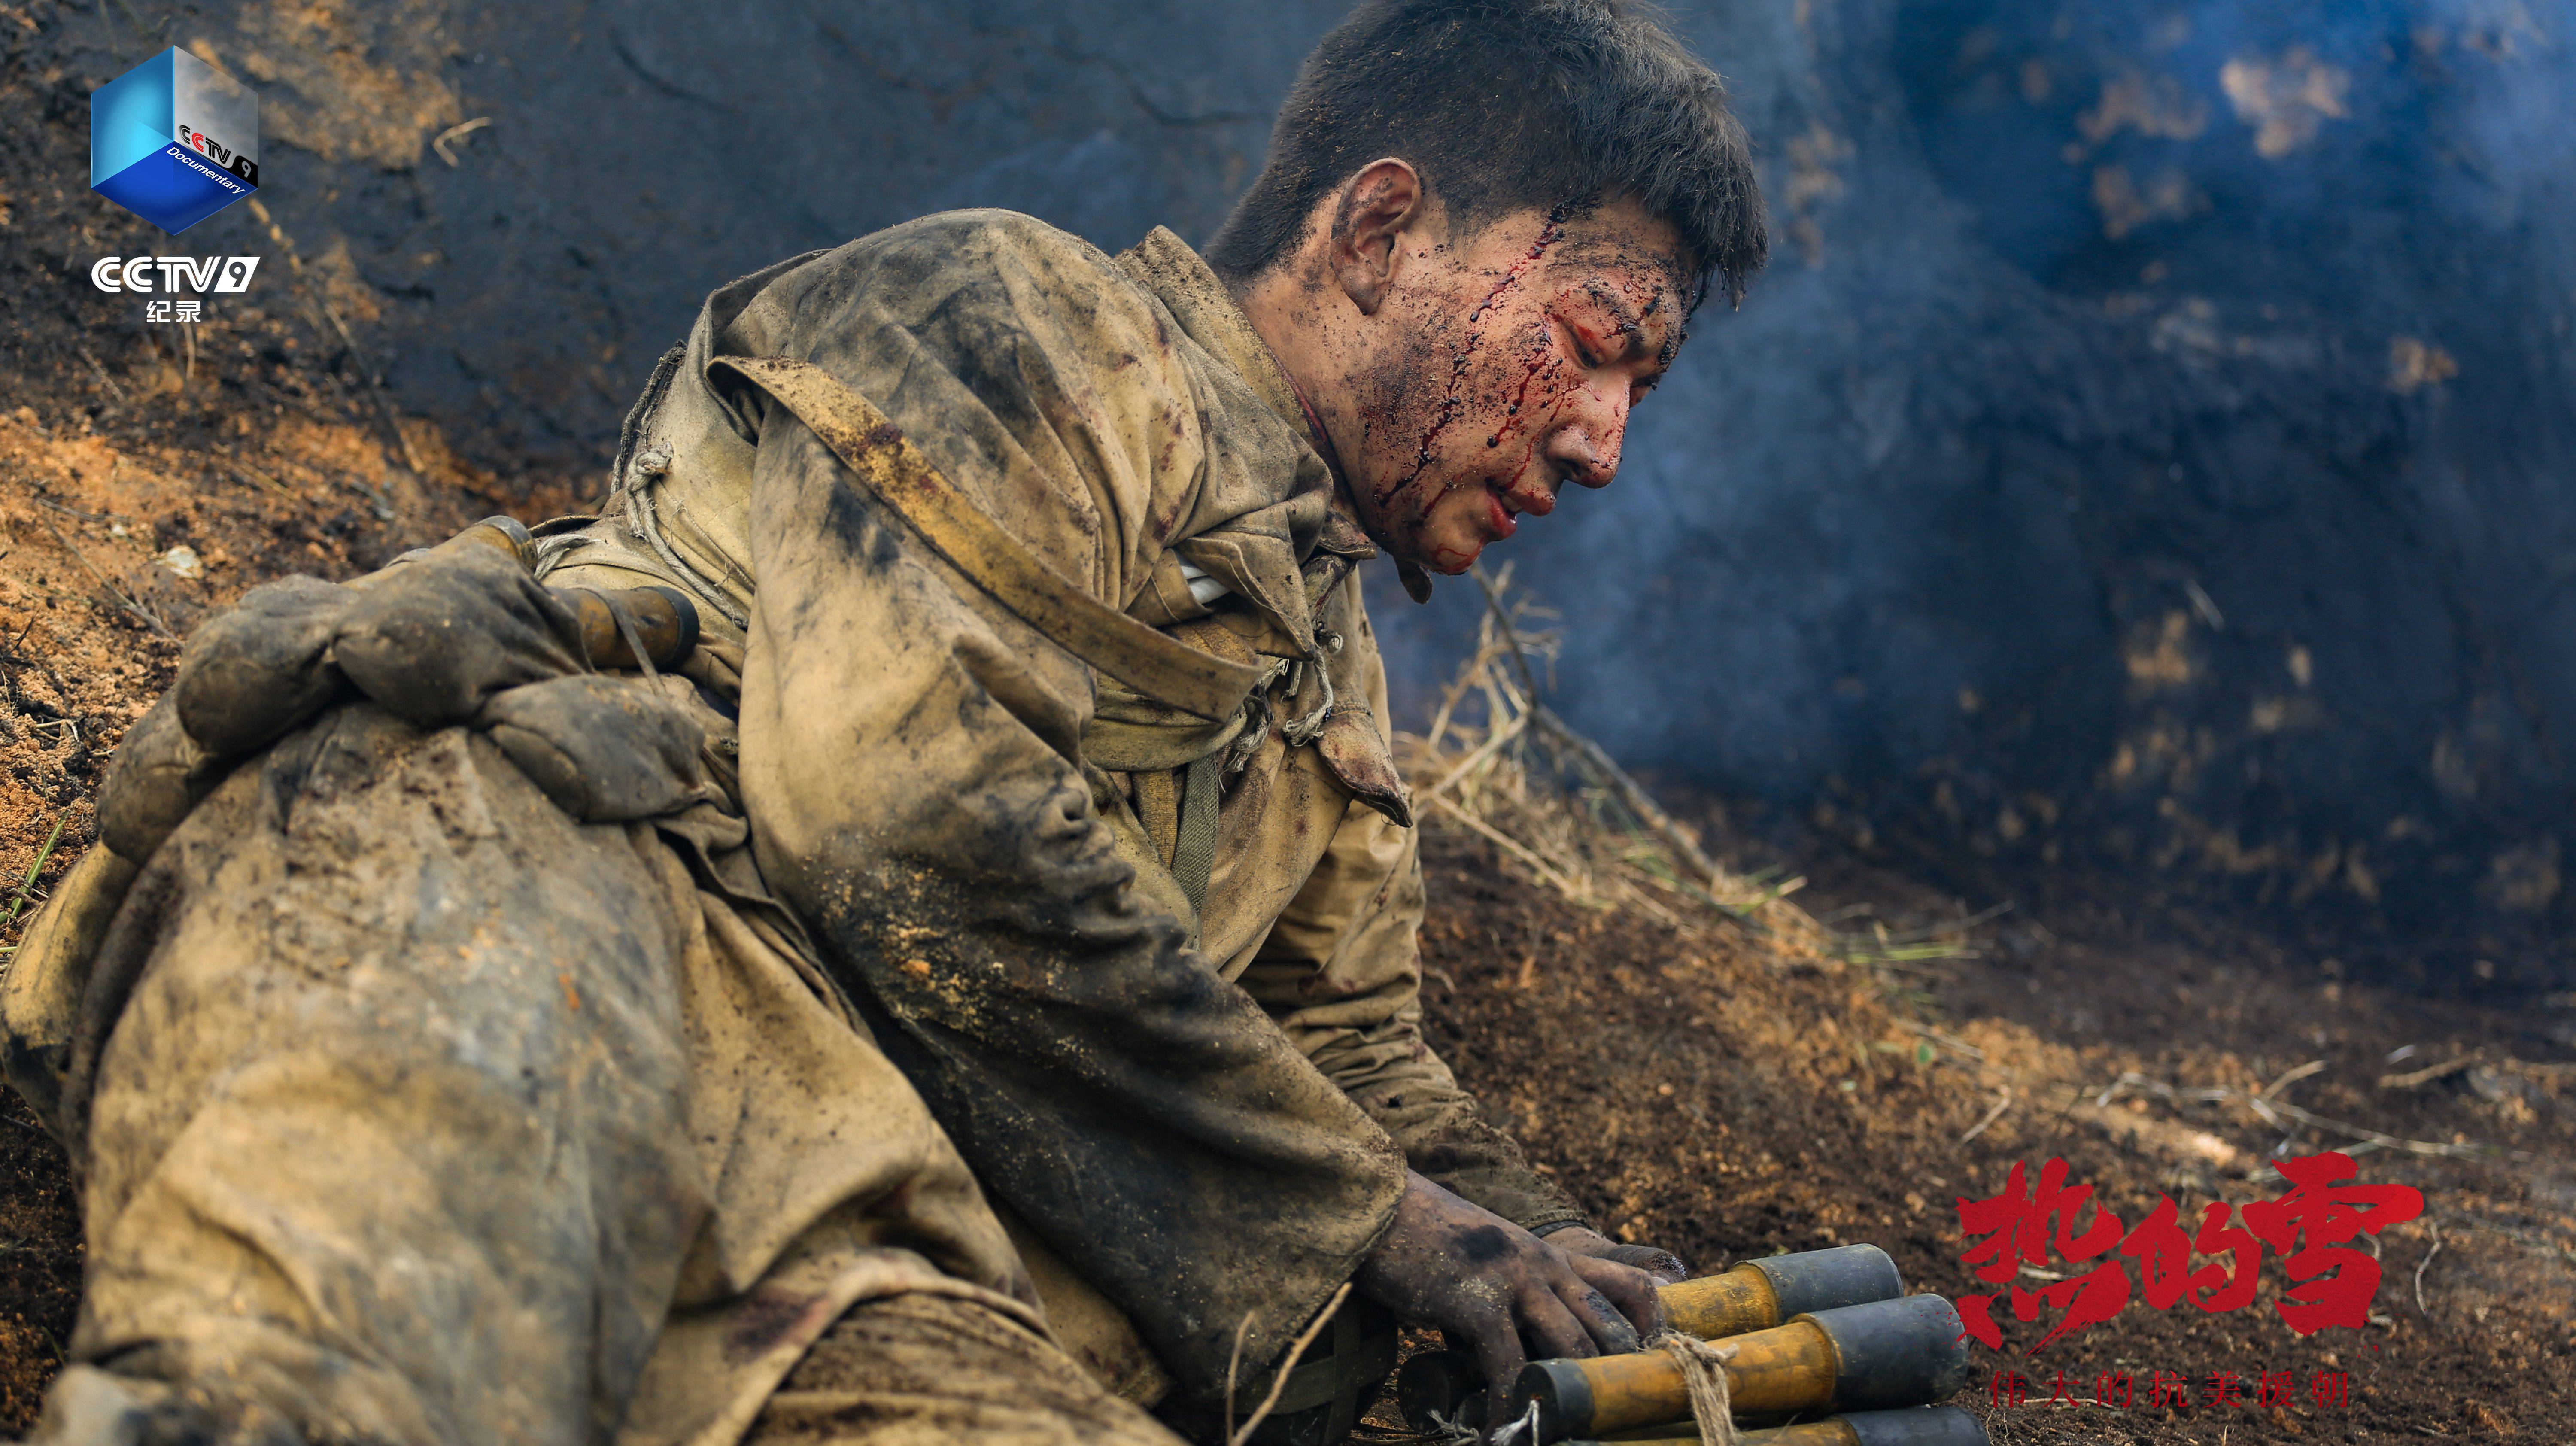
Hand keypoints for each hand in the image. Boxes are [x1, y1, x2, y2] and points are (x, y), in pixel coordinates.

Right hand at [1355, 1173, 1665, 1429]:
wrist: (1379, 1205)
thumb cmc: (1427, 1237)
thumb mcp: (1490, 1257)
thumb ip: (1515, 1297)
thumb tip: (1518, 1355)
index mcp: (1552, 1256)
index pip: (1631, 1286)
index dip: (1651, 1330)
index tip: (1646, 1368)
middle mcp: (1545, 1265)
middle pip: (1612, 1327)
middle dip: (1616, 1377)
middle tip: (1605, 1414)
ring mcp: (1516, 1281)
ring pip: (1574, 1347)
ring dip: (1571, 1397)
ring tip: (1561, 1430)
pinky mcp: (1478, 1302)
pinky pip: (1508, 1368)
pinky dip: (1509, 1407)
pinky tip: (1498, 1434)